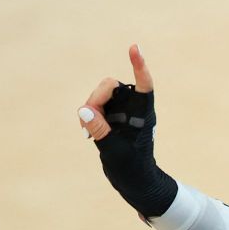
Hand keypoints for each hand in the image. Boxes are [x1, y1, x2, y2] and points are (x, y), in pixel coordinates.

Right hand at [78, 45, 176, 218]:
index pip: (144, 86)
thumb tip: (84, 110)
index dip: (139, 66)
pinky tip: (87, 131)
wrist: (134, 181)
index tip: (134, 48)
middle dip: (97, 98)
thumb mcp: (115, 151)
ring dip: (91, 107)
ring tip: (89, 131)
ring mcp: (121, 111)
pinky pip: (94, 105)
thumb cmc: (132, 168)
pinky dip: (88, 114)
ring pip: (100, 95)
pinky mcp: (111, 117)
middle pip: (112, 86)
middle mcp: (133, 109)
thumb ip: (100, 130)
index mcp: (143, 115)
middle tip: (90, 119)